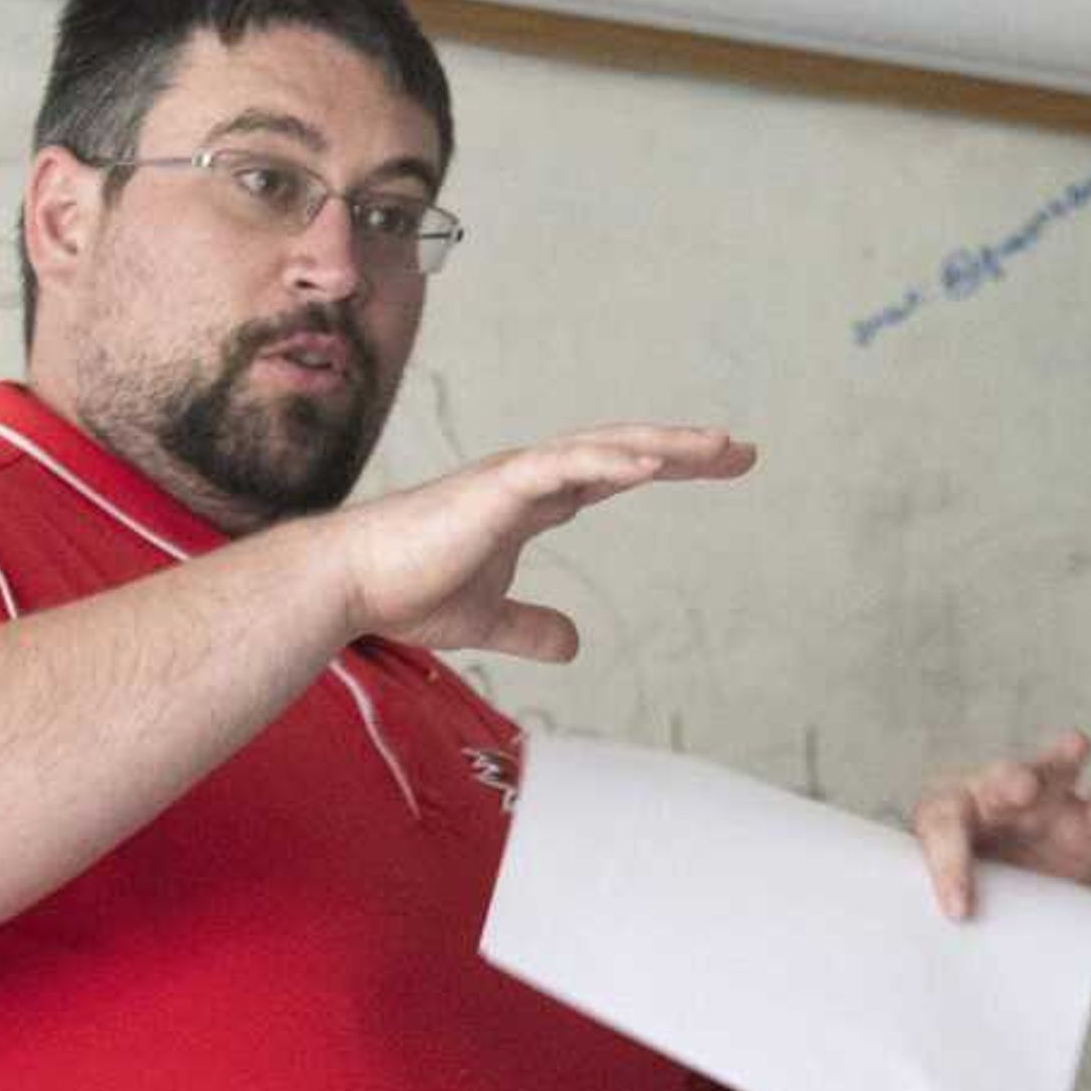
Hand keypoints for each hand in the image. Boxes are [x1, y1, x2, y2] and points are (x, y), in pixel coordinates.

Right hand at [332, 423, 754, 656]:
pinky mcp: (495, 488)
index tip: (720, 466)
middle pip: (621, 450)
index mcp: (530, 500)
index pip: (611, 474)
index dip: (665, 466)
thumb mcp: (488, 620)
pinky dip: (610, 461)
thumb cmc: (405, 593)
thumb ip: (531, 626)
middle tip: (742, 450)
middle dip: (683, 448)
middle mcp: (528, 478)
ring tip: (718, 448)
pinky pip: (564, 466)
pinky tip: (654, 464)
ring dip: (662, 446)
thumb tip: (573, 644)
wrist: (348, 588)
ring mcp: (512, 477)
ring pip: (603, 448)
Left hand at [910, 731, 1090, 919]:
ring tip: (1075, 746)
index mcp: (948, 810)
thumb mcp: (934, 899)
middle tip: (1021, 789)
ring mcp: (1049, 805)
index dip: (950, 866)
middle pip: (1002, 779)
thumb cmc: (955, 891)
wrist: (998, 901)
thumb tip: (952, 937)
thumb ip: (937, 909)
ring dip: (1063, 758)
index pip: (944, 828)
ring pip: (1056, 772)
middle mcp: (998, 796)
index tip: (959, 911)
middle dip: (1012, 782)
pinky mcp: (1090, 826)